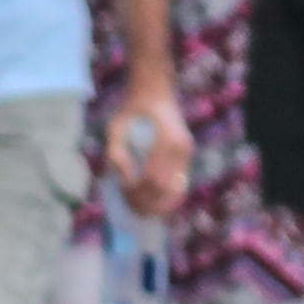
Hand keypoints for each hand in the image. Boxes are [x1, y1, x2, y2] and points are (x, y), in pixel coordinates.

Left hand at [103, 82, 195, 218]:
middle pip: (166, 187)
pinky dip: (169, 196)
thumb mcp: (116, 127)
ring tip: (143, 211)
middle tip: (131, 209)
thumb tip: (122, 180)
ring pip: (178, 189)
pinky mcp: (187, 154)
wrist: (155, 91)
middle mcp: (181, 149)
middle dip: (148, 202)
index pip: (151, 178)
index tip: (123, 194)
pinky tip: (155, 203)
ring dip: (161, 204)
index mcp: (165, 141)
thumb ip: (116, 153)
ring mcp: (187, 152)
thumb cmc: (131, 109)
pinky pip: (181, 182)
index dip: (137, 191)